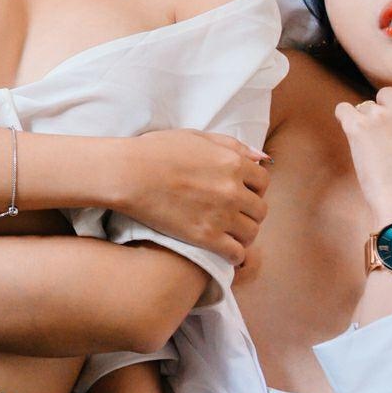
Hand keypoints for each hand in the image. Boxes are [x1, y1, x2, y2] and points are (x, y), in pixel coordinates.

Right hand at [113, 128, 271, 264]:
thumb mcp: (196, 137)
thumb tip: (263, 158)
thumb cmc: (156, 151)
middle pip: (260, 209)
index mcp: (232, 163)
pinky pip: (236, 253)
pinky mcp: (206, 237)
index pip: (263, 181)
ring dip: (243, 235)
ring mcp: (221, 215)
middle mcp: (233, 190)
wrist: (128, 174)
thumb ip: (232, 145)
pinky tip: (224, 251)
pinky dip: (234, 255)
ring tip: (229, 234)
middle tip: (234, 215)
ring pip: (251, 233)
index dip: (254, 188)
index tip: (241, 193)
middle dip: (249, 212)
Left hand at [334, 6, 391, 217]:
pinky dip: (348, 125)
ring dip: (366, 124)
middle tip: (389, 141)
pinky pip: (345, 112)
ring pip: (364, 107)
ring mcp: (381, 114)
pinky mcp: (358, 124)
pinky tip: (360, 144)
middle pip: (384, 94)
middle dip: (382, 112)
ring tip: (378, 151)